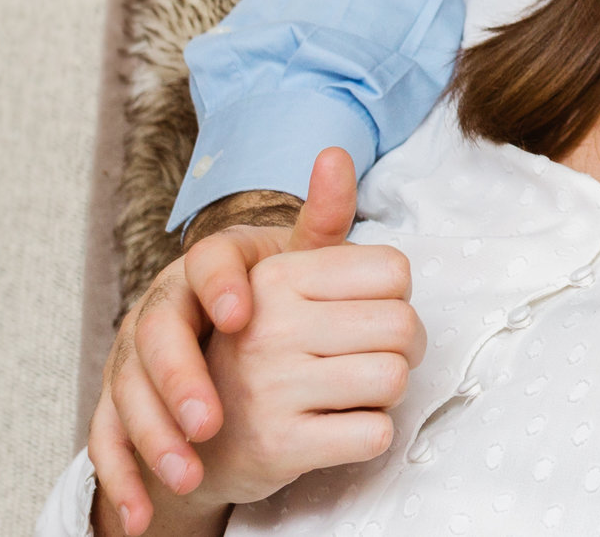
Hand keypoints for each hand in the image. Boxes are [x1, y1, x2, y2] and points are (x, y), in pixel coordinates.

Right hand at [89, 150, 392, 532]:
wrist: (211, 354)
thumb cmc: (265, 308)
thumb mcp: (293, 262)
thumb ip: (322, 223)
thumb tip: (339, 155)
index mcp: (206, 268)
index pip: (205, 264)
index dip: (221, 287)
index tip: (245, 317)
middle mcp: (161, 311)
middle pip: (157, 340)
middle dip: (180, 382)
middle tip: (209, 419)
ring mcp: (133, 366)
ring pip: (126, 397)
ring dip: (153, 438)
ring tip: (186, 469)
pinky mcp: (123, 415)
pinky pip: (107, 447)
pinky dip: (121, 482)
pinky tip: (139, 510)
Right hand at [185, 210, 425, 506]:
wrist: (195, 442)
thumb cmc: (259, 348)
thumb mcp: (283, 276)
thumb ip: (320, 218)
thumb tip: (334, 153)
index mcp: (272, 277)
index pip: (394, 270)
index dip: (397, 297)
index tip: (371, 313)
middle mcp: (266, 326)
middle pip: (402, 326)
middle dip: (404, 349)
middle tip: (378, 358)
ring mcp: (268, 389)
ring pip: (393, 379)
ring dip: (387, 393)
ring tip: (354, 392)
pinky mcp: (277, 447)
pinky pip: (375, 434)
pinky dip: (371, 435)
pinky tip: (338, 430)